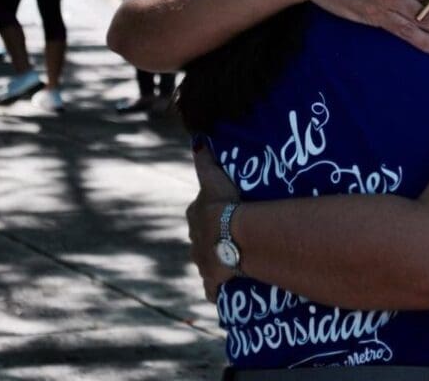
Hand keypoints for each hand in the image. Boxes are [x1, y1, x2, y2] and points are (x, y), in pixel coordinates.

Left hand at [186, 146, 239, 300]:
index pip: (199, 214)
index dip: (211, 214)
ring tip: (234, 260)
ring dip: (217, 261)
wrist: (232, 236)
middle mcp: (194, 241)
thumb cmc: (224, 205)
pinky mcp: (212, 282)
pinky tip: (227, 288)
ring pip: (207, 262)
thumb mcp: (214, 178)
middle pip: (202, 239)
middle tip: (232, 237)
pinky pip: (213, 288)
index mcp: (195, 217)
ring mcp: (202, 263)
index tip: (225, 214)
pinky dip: (218, 289)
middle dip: (212, 239)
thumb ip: (205, 159)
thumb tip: (197, 139)